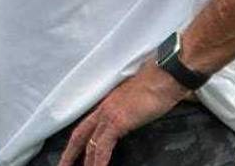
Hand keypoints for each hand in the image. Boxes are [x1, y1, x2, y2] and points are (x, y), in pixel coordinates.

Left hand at [56, 61, 188, 165]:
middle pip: (80, 135)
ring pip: (89, 143)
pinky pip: (103, 146)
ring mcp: (108, 115)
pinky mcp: (117, 122)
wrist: (165, 77)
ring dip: (86, 161)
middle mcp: (103, 109)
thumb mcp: (137, 101)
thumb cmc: (157, 86)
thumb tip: (133, 120)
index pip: (86, 126)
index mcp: (106, 104)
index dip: (76, 142)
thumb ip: (130, 112)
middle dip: (70, 153)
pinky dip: (99, 161)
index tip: (71, 153)